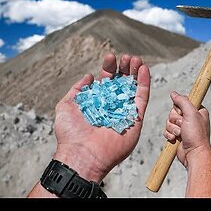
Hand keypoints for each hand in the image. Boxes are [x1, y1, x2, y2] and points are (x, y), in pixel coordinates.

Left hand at [53, 54, 149, 182]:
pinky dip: (144, 83)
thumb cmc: (70, 133)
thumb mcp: (66, 106)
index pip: (107, 81)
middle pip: (123, 82)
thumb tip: (89, 77)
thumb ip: (77, 90)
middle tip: (127, 57)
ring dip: (136, 72)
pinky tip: (143, 69)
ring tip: (136, 59)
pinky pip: (142, 99)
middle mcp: (112, 106)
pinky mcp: (136, 119)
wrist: (82, 154)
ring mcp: (125, 112)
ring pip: (134, 88)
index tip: (110, 57)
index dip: (109, 68)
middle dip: (125, 67)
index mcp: (97, 102)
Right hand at [163, 91, 210, 167]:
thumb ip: (182, 101)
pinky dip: (169, 135)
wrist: (193, 154)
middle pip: (173, 112)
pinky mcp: (177, 135)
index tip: (184, 114)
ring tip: (181, 134)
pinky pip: (167, 131)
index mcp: (197, 111)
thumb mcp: (191, 113)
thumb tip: (174, 93)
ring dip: (172, 128)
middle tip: (183, 126)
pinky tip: (176, 139)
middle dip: (175, 120)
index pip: (181, 102)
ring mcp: (183, 127)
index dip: (180, 109)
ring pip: (169, 121)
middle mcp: (190, 118)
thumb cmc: (196, 135)